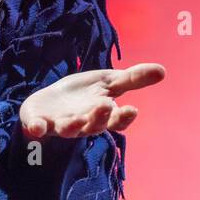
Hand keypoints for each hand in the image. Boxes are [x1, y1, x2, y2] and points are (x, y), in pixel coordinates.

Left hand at [19, 63, 165, 138]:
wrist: (51, 100)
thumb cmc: (84, 94)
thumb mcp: (108, 82)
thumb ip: (133, 79)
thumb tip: (163, 70)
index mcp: (101, 114)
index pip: (116, 120)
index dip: (123, 117)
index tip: (131, 110)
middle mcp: (82, 123)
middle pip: (93, 125)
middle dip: (99, 118)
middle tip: (105, 106)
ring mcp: (60, 124)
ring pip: (68, 129)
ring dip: (73, 126)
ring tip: (77, 119)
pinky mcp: (38, 122)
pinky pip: (37, 128)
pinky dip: (36, 129)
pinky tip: (36, 128)